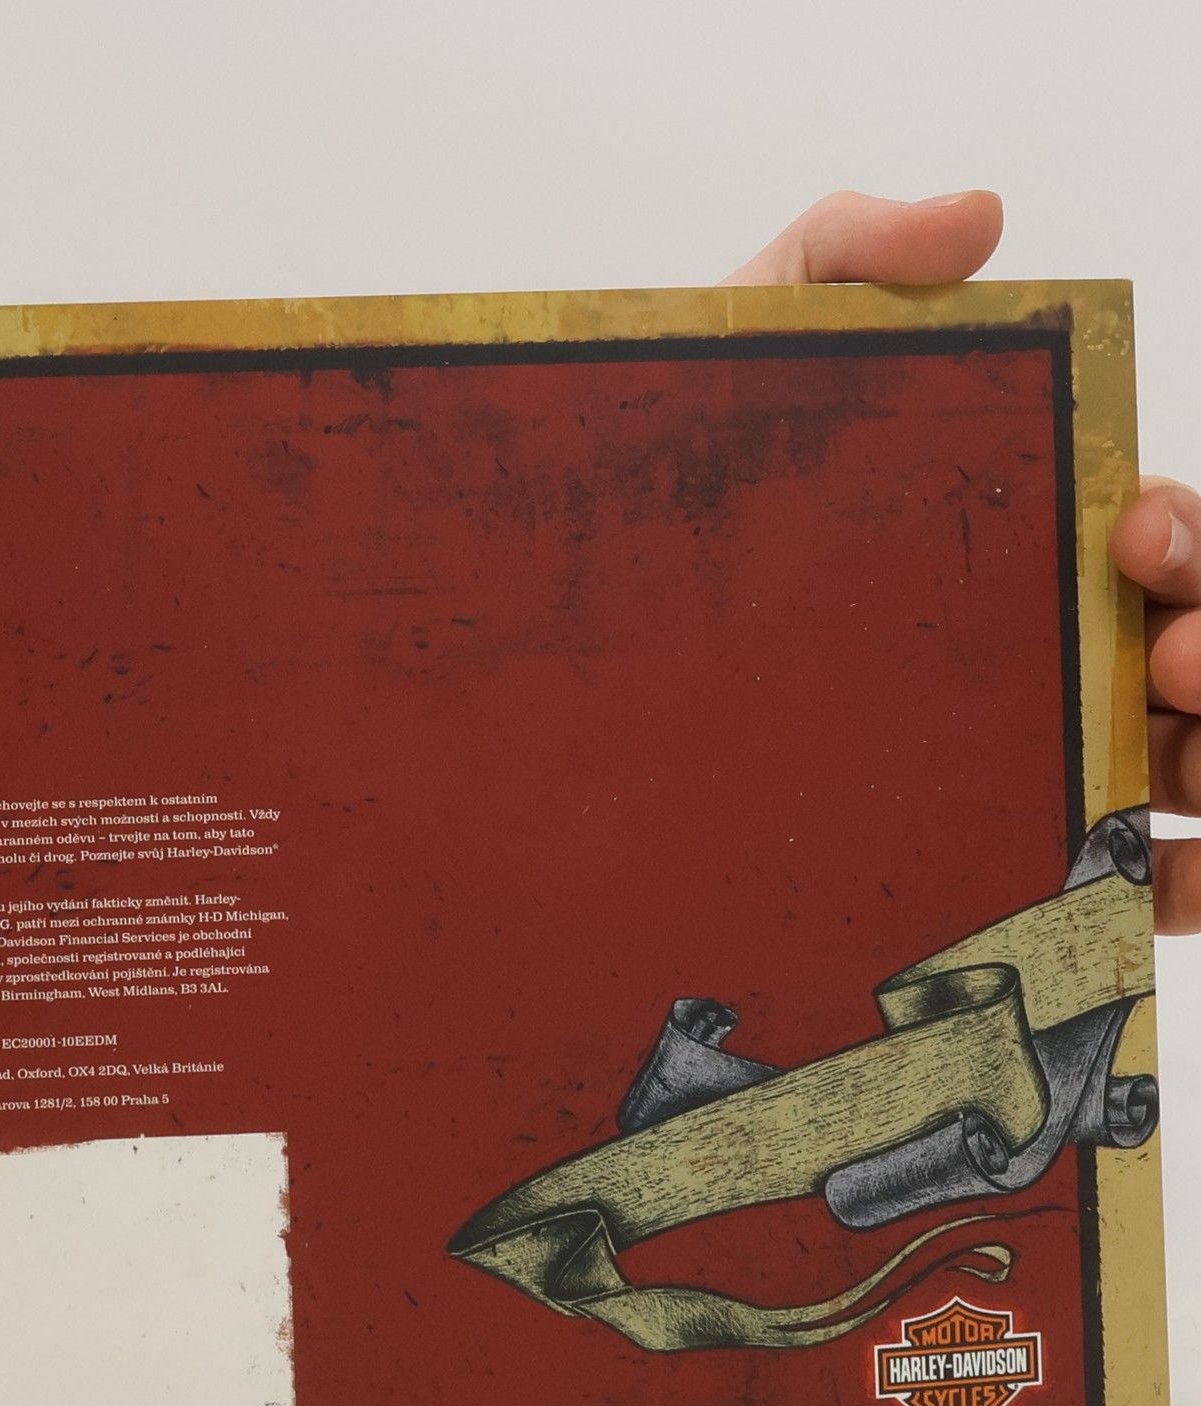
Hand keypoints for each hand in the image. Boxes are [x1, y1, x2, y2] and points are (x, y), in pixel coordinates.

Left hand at [726, 191, 1198, 932]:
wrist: (569, 633)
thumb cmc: (672, 493)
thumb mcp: (745, 351)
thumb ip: (848, 255)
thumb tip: (981, 219)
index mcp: (1023, 540)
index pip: (1160, 540)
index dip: (1184, 536)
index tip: (1128, 530)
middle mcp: (1038, 650)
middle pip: (1194, 653)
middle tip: (1179, 660)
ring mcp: (1013, 755)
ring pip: (1183, 764)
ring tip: (1184, 760)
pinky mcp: (972, 849)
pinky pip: (1113, 880)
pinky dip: (1183, 882)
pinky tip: (1176, 885)